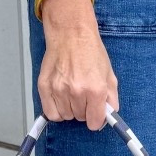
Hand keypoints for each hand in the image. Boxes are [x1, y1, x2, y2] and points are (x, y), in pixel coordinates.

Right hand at [36, 0, 117, 128]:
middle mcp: (77, 91)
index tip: (95, 114)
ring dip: (69, 109)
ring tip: (71, 92)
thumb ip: (111, 97)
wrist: (70, 34)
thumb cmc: (90, 51)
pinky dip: (56, 109)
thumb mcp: (109, 74)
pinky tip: (61, 98)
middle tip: (83, 95)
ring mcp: (59, 90)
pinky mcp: (44, 87)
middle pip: (80, 118)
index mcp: (95, 89)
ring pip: (65, 116)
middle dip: (83, 110)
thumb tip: (110, 114)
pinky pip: (50, 112)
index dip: (96, 119)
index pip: (94, 122)